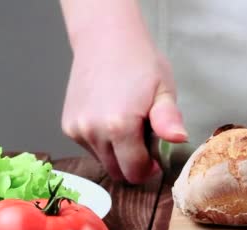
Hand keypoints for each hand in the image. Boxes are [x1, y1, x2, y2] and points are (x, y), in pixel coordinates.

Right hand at [60, 0, 187, 183]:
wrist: (106, 39)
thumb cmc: (140, 63)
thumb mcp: (163, 91)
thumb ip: (169, 119)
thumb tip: (179, 139)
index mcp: (119, 126)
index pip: (134, 172)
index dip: (150, 170)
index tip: (157, 158)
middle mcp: (93, 131)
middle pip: (117, 172)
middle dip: (135, 164)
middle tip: (145, 140)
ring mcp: (77, 129)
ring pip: (104, 161)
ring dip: (119, 154)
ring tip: (129, 125)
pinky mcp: (68, 126)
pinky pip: (91, 149)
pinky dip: (104, 144)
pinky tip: (112, 120)